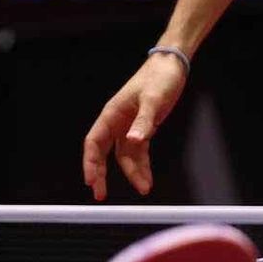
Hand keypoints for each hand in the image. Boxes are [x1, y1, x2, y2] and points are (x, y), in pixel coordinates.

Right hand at [83, 54, 186, 199]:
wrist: (173, 67)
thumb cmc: (159, 77)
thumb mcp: (153, 98)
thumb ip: (144, 121)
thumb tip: (134, 140)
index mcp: (112, 113)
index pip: (94, 142)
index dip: (90, 162)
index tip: (91, 180)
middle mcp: (117, 122)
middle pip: (104, 153)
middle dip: (102, 174)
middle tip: (101, 194)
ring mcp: (129, 127)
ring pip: (125, 156)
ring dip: (132, 173)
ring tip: (143, 188)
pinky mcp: (143, 129)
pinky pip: (139, 152)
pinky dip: (142, 166)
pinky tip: (147, 179)